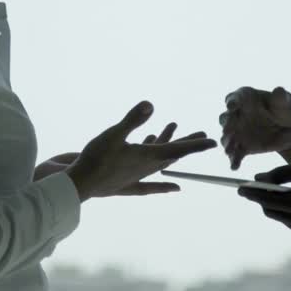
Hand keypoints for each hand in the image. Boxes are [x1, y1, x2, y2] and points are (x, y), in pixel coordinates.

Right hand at [36, 124, 200, 194]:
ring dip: (168, 145)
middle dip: (187, 144)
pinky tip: (168, 182)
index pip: (177, 150)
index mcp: (147, 158)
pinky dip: (159, 176)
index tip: (212, 142)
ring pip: (158, 159)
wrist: (78, 185)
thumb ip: (132, 120)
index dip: (195, 145)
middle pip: (172, 154)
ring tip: (172, 128)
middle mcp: (146, 167)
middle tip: (203, 135)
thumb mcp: (113, 135)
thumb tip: (151, 105)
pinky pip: (148, 177)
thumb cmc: (94, 159)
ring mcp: (136, 174)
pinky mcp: (126, 178)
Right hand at [220, 86, 290, 169]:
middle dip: (226, 124)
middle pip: (226, 118)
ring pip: (227, 137)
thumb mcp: (285, 102)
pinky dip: (234, 160)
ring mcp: (237, 132)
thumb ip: (280, 98)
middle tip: (228, 130)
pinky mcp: (242, 147)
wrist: (288, 129)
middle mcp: (236, 115)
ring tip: (229, 151)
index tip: (232, 106)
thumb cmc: (284, 109)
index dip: (232, 101)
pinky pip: (236, 154)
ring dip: (227, 144)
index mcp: (244, 99)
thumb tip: (279, 90)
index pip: (234, 98)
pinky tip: (235, 166)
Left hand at [236, 159, 290, 243]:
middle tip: (254, 188)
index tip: (238, 188)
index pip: (266, 198)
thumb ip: (281, 173)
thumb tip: (257, 178)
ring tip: (282, 192)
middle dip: (261, 199)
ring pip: (280, 217)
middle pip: (269, 210)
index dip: (250, 192)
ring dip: (277, 205)